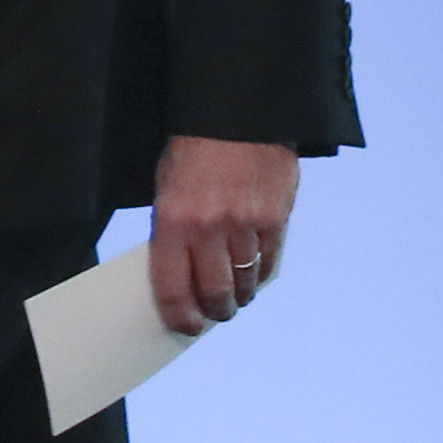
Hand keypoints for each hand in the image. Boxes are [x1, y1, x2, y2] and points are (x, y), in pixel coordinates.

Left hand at [148, 134, 297, 336]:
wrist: (236, 116)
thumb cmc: (191, 155)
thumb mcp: (166, 189)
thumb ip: (172, 233)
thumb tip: (181, 279)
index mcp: (172, 220)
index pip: (172, 286)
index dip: (178, 315)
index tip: (183, 327)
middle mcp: (209, 227)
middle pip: (214, 293)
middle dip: (214, 311)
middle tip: (213, 314)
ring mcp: (246, 224)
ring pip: (244, 282)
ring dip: (239, 296)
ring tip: (234, 296)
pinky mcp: (276, 218)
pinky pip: (269, 263)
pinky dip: (260, 276)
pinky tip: (253, 275)